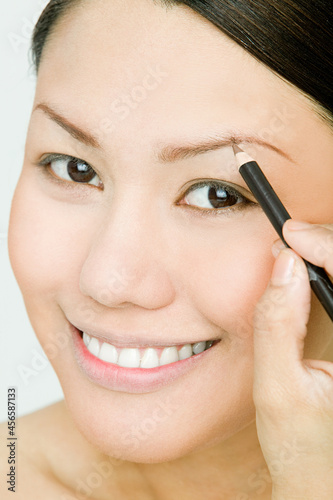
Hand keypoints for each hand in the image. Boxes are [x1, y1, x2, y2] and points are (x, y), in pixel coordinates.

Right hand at [252, 219, 332, 499]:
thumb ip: (276, 324)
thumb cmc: (302, 448)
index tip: (291, 236)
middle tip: (294, 237)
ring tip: (303, 246)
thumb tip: (283, 264)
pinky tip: (320, 266)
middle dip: (332, 246)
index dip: (328, 248)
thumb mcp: (277, 390)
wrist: (323, 482)